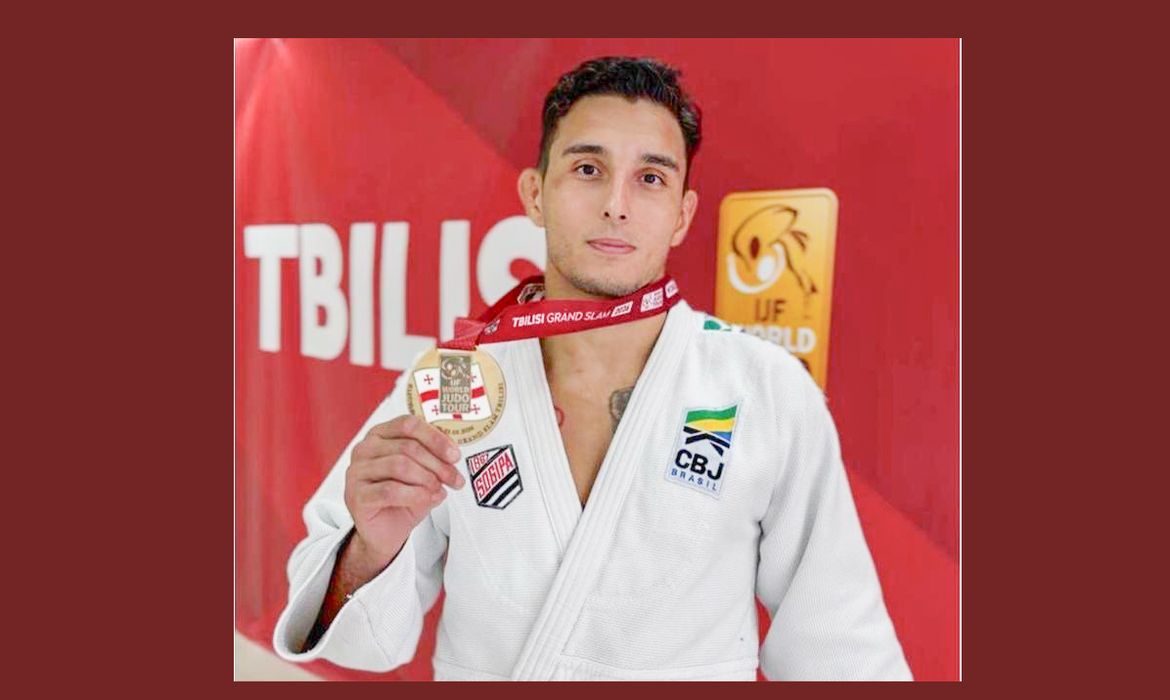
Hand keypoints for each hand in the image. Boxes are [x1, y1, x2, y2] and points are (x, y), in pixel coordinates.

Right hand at [343, 415, 463, 567]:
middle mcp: (365, 449)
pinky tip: (427, 499)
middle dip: (438, 464)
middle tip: (454, 479)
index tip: (455, 455)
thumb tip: (452, 454)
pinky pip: (390, 491)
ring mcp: (357, 472)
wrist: (386, 532)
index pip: (409, 424)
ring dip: (427, 479)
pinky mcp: (356, 495)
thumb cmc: (404, 498)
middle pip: (408, 446)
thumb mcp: (424, 473)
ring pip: (400, 465)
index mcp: (380, 435)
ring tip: (439, 489)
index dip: (436, 438)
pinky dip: (415, 494)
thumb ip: (435, 458)